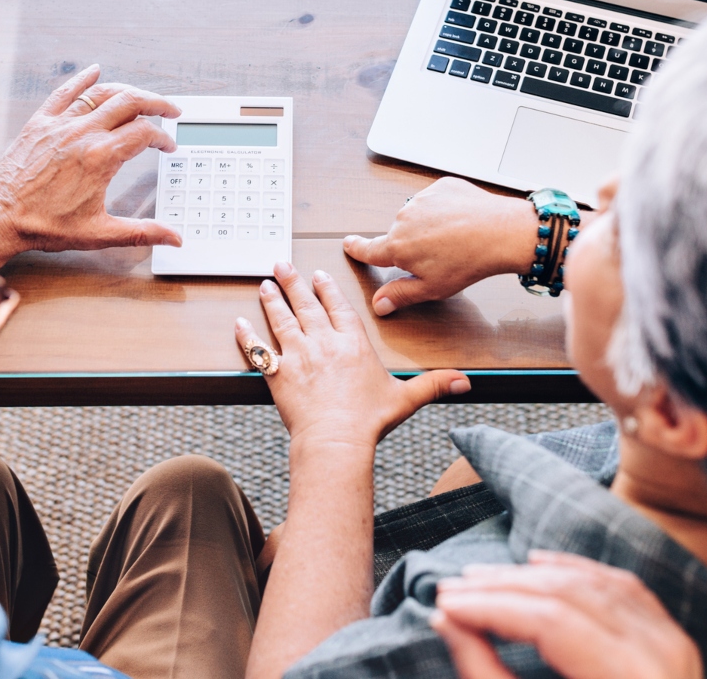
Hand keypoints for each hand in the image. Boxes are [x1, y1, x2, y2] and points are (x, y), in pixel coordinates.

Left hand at [0, 65, 181, 266]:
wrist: (0, 217)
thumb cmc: (44, 225)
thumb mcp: (99, 233)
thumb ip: (141, 233)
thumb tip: (173, 239)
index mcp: (100, 158)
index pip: (145, 134)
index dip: (163, 138)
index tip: (167, 147)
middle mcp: (82, 134)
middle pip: (130, 103)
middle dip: (157, 103)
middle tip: (170, 109)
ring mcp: (60, 125)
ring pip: (101, 93)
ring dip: (127, 91)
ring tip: (142, 97)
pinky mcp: (40, 123)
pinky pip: (64, 92)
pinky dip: (81, 79)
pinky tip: (93, 71)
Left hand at [235, 262, 470, 448]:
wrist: (336, 440)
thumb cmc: (368, 422)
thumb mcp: (405, 399)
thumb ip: (433, 385)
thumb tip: (466, 382)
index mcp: (353, 344)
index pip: (338, 308)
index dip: (327, 290)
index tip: (318, 276)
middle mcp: (324, 343)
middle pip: (306, 305)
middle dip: (294, 283)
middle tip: (283, 265)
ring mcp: (298, 355)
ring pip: (281, 319)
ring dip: (271, 300)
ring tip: (264, 284)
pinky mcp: (278, 373)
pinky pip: (258, 349)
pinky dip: (247, 335)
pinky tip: (240, 323)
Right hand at [342, 178, 538, 315]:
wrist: (501, 232)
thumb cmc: (469, 261)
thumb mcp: (432, 288)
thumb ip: (400, 294)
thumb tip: (379, 305)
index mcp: (398, 246)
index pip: (368, 249)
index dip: (357, 248)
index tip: (349, 244)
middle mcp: (404, 219)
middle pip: (400, 234)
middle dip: (413, 244)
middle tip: (438, 256)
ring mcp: (421, 199)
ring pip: (418, 216)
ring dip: (430, 226)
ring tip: (454, 239)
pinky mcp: (440, 187)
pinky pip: (436, 200)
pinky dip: (444, 209)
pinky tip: (460, 221)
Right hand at [430, 551, 702, 678]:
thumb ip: (487, 674)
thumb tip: (446, 623)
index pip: (549, 621)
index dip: (491, 606)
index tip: (446, 604)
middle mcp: (660, 656)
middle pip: (568, 594)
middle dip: (502, 587)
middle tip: (453, 588)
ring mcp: (672, 644)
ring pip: (590, 583)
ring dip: (530, 575)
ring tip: (483, 579)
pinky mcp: (671, 640)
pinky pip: (619, 586)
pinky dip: (575, 570)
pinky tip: (539, 563)